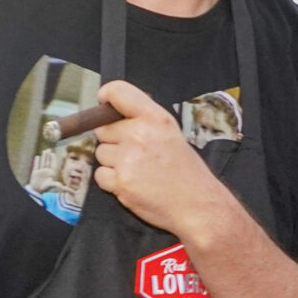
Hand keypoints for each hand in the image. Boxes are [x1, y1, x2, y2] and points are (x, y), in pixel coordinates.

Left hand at [92, 79, 235, 240]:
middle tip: (136, 152)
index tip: (104, 104)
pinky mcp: (121, 181)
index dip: (106, 97)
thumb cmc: (186, 171)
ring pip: (101, 153)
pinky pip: (101, 175)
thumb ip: (144, 120)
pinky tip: (133, 183)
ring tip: (138, 170)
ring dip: (113, 162)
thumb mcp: (171, 133)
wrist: (197, 205)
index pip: (117, 92)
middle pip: (103, 128)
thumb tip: (114, 113)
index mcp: (156, 118)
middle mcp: (140, 134)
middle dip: (113, 139)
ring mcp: (128, 158)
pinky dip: (112, 181)